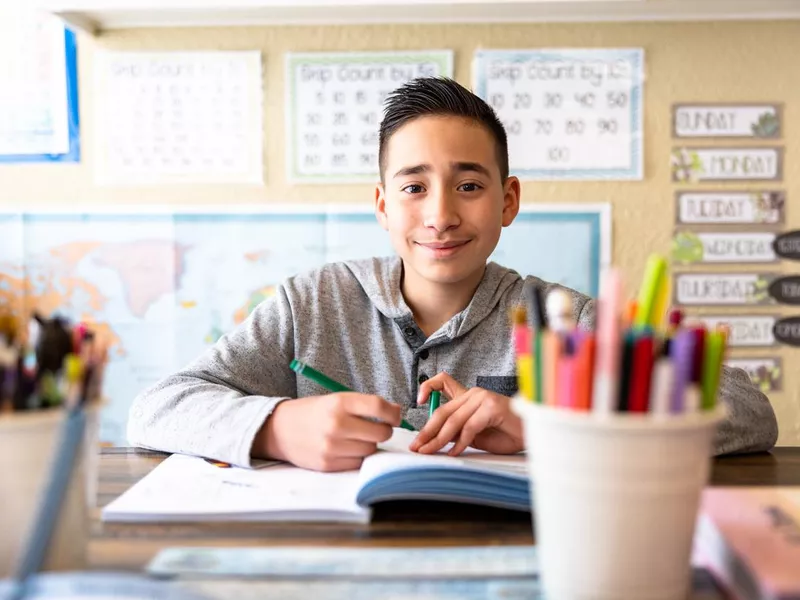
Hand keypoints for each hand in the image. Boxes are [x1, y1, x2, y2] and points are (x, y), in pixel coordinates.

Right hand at [253, 393, 400, 471]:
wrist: (279, 429)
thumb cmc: (313, 413)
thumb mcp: (335, 400)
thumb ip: (363, 406)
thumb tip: (396, 412)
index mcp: (339, 403)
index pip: (378, 407)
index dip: (393, 413)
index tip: (395, 416)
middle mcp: (336, 424)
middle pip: (380, 432)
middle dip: (384, 430)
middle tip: (377, 428)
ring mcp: (332, 446)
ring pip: (371, 449)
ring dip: (370, 445)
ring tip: (357, 438)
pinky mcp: (328, 464)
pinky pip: (358, 463)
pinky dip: (358, 457)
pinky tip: (348, 449)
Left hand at [411, 372, 523, 455]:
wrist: (531, 434)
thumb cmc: (506, 434)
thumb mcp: (475, 434)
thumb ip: (458, 432)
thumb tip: (435, 440)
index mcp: (469, 396)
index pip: (443, 382)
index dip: (428, 387)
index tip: (418, 401)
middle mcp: (474, 394)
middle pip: (442, 411)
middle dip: (427, 431)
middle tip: (416, 446)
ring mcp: (483, 398)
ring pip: (453, 420)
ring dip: (439, 440)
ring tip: (429, 452)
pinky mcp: (491, 407)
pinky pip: (469, 427)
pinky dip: (460, 442)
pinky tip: (454, 452)